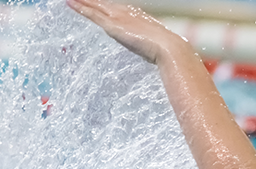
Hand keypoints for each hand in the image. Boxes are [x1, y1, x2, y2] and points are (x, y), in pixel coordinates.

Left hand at [66, 0, 180, 63]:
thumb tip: (164, 62)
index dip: (107, 8)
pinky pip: (93, 14)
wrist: (170, 49)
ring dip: (84, 1)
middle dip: (93, 1)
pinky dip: (81, 8)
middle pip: (105, 5)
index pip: (119, 10)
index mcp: (140, 20)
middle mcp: (128, 15)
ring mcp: (120, 19)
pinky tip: (71, 3)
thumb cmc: (170, 53)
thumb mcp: (161, 51)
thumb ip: (157, 52)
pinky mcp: (113, 26)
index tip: (100, 5)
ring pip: (97, 7)